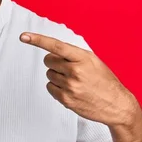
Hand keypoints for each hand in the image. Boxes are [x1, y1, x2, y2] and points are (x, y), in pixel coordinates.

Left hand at [20, 32, 136, 126]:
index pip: (56, 46)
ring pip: (49, 75)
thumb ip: (74, 55)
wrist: (117, 105)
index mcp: (83, 58)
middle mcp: (75, 71)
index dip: (38, 40)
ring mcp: (70, 86)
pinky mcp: (66, 99)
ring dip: (57, 76)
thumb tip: (52, 52)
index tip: (24, 36)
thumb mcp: (93, 61)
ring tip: (74, 82)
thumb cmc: (105, 81)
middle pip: (48, 61)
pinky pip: (50, 88)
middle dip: (55, 63)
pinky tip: (71, 90)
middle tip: (68, 69)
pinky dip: (57, 88)